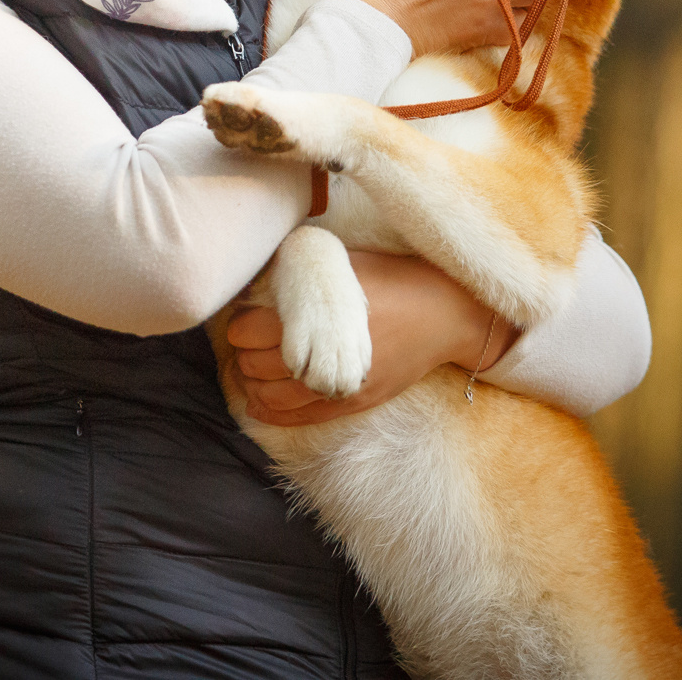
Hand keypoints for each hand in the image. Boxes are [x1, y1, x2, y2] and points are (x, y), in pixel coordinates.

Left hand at [228, 250, 520, 426]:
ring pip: (275, 397)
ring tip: (248, 374)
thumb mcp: (346, 264)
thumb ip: (306, 272)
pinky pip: (303, 417)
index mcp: (319, 316)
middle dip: (243, 356)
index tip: (240, 318)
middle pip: (259, 366)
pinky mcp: (355, 400)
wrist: (443, 313)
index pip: (253, 331)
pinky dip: (273, 414)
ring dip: (253, 387)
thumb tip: (263, 274)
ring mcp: (341, 383)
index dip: (239, 327)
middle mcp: (327, 354)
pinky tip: (258, 406)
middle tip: (242, 345)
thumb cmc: (392, 279)